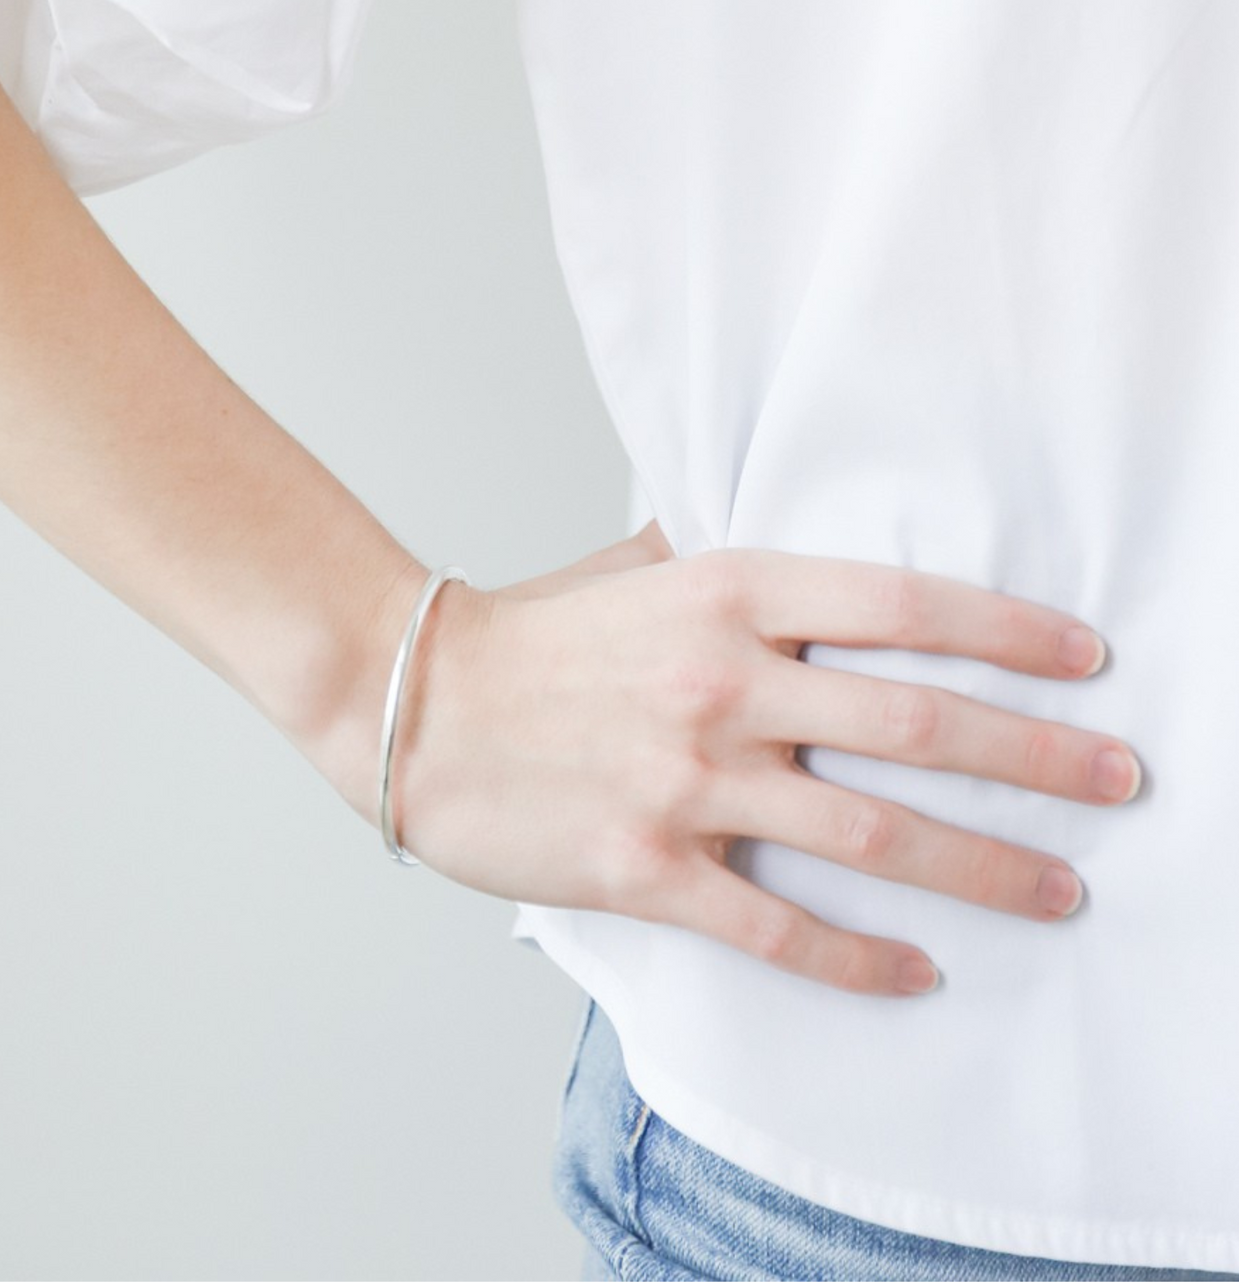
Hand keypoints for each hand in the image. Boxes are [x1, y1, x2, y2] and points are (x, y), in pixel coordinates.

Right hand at [392, 541, 1134, 997]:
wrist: (415, 702)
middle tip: (1121, 782)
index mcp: (725, 593)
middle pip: (918, 726)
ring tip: (1061, 890)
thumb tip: (809, 561)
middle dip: (1039, 758)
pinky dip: (860, 958)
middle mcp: (722, 682)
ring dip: (984, 867)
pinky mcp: (649, 866)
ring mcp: (688, 779)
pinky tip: (918, 974)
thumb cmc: (529, 636)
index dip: (1008, 632)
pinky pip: (779, 925)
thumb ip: (724, 560)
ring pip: (873, 834)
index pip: (901, 605)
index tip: (1088, 660)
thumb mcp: (630, 567)